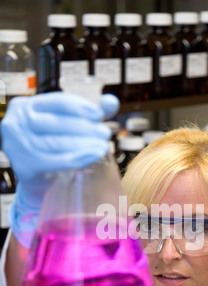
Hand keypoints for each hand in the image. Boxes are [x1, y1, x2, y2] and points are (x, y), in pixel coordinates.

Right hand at [0, 92, 119, 247]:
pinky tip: (92, 156)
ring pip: (55, 142)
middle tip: (105, 133)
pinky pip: (54, 161)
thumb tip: (112, 101)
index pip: (55, 101)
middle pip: (55, 122)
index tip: (99, 115)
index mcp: (24, 106)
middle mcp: (15, 123)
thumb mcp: (68, 126)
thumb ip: (88, 114)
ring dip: (82, 143)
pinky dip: (76, 159)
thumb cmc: (54, 148)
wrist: (39, 182)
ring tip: (102, 146)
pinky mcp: (23, 166)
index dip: (79, 107)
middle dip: (84, 127)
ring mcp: (16, 145)